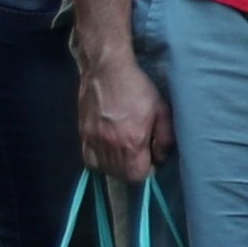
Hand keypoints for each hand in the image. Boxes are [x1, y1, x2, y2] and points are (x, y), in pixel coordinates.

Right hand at [76, 44, 166, 183]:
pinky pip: (89, 159)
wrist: (107, 70)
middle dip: (133, 170)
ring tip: (126, 153)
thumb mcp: (162, 111)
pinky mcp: (82, 133)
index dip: (147, 171)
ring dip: (117, 166)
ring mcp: (93, 140)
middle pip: (120, 175)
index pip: (137, 176)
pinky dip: (100, 161)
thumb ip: (165, 139)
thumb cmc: (138, 89)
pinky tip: (109, 151)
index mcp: (131, 141)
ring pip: (104, 169)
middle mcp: (109, 145)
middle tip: (140, 155)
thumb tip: (160, 158)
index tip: (151, 160)